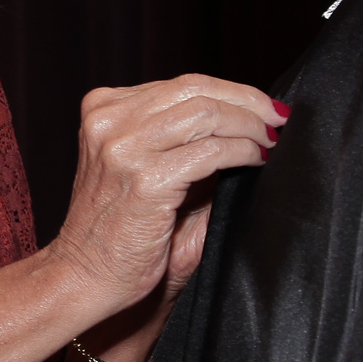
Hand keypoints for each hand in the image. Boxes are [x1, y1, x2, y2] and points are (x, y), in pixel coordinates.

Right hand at [55, 75, 280, 307]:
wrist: (84, 277)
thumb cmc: (117, 230)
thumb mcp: (140, 166)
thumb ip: (178, 138)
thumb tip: (242, 119)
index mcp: (103, 109)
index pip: (183, 84)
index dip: (232, 91)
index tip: (263, 106)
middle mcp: (109, 121)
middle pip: (197, 91)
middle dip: (248, 103)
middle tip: (278, 119)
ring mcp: (123, 148)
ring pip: (207, 114)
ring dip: (250, 126)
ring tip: (270, 142)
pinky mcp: (146, 179)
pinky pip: (211, 152)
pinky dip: (242, 153)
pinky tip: (256, 162)